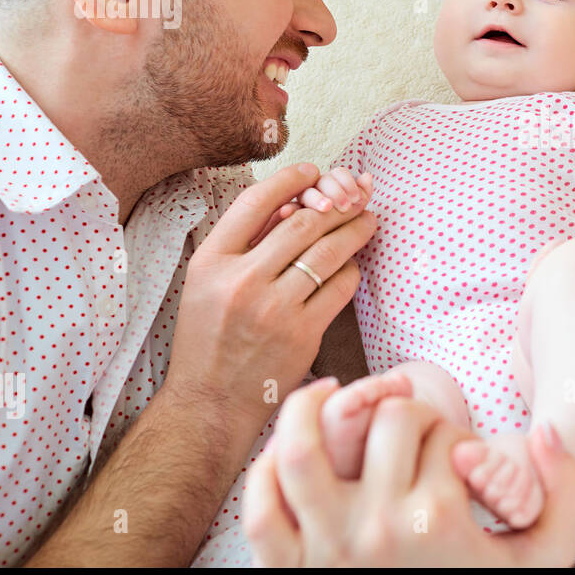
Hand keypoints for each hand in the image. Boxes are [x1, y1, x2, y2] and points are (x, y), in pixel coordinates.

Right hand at [165, 163, 378, 431]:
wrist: (210, 403)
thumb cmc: (209, 338)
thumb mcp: (206, 283)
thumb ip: (242, 244)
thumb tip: (293, 204)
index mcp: (210, 262)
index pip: (255, 202)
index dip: (290, 179)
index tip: (313, 171)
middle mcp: (241, 281)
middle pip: (302, 223)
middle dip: (337, 204)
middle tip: (357, 196)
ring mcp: (274, 309)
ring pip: (327, 252)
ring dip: (355, 230)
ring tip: (368, 220)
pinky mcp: (303, 334)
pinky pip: (340, 288)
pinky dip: (351, 270)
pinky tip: (352, 265)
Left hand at [243, 379, 574, 566]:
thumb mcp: (541, 558)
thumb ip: (563, 491)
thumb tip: (548, 430)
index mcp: (438, 520)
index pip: (441, 431)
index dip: (451, 430)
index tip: (456, 459)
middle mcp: (380, 528)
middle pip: (385, 422)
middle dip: (403, 413)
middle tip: (410, 436)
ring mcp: (328, 548)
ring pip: (304, 448)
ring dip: (309, 410)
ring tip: (322, 394)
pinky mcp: (290, 570)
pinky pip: (262, 509)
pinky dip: (263, 472)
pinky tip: (284, 449)